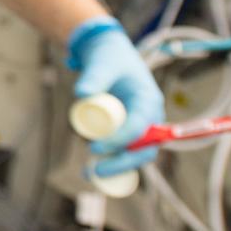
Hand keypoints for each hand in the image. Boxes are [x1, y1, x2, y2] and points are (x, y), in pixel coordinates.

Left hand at [67, 16, 164, 177]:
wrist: (108, 55)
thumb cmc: (108, 58)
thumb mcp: (102, 63)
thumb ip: (94, 77)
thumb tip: (81, 94)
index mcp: (148, 101)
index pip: (138, 128)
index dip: (119, 141)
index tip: (94, 148)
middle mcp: (149, 117)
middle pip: (144, 150)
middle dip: (122, 164)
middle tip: (96, 171)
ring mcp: (139, 126)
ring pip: (133, 154)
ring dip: (115, 168)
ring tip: (88, 176)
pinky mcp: (127, 131)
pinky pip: (123, 151)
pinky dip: (110, 162)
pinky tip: (90, 171)